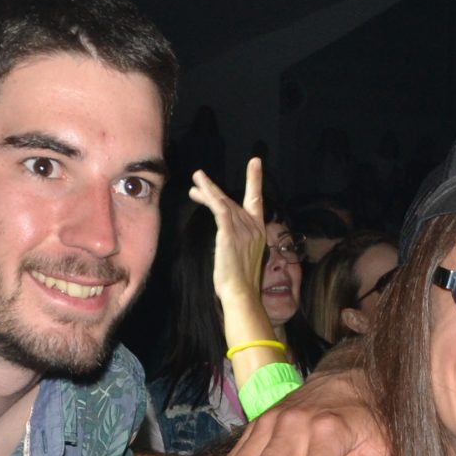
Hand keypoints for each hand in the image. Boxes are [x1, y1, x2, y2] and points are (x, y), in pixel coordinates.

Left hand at [189, 159, 271, 341]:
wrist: (241, 294)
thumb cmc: (240, 282)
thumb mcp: (243, 257)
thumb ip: (237, 241)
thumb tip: (227, 237)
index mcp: (259, 232)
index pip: (257, 201)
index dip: (255, 180)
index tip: (255, 162)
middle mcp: (253, 227)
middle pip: (232, 201)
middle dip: (214, 189)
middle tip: (198, 179)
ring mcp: (243, 229)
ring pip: (223, 202)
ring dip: (208, 189)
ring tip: (196, 179)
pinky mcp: (229, 234)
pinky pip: (219, 209)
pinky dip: (210, 196)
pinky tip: (200, 190)